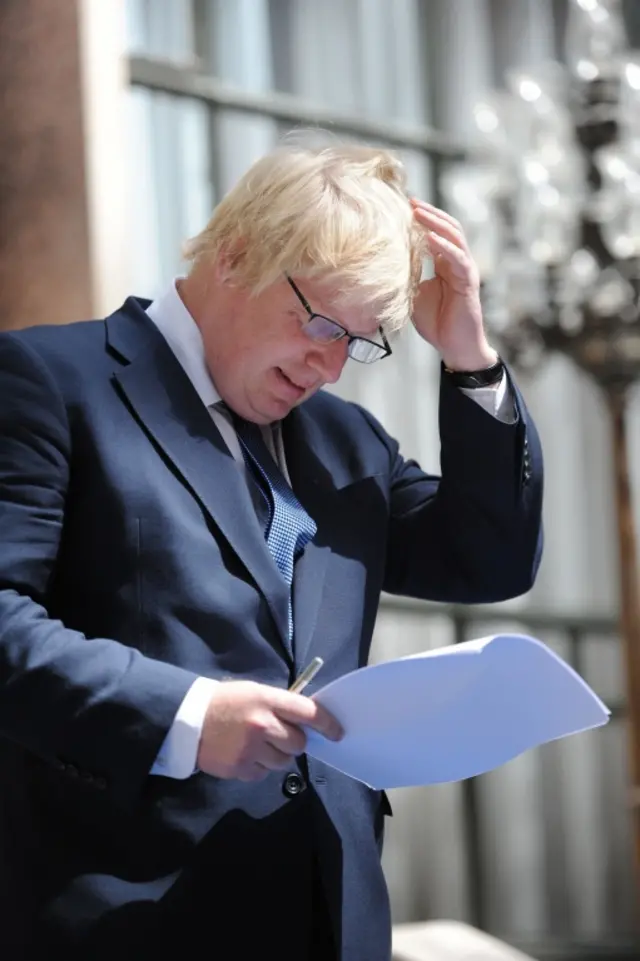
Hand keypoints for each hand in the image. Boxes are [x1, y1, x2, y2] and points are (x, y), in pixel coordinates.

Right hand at [196, 680, 342, 781]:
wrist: (186, 720)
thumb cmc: (224, 701)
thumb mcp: (253, 692)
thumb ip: (279, 704)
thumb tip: (306, 720)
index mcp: (267, 700)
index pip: (307, 712)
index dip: (327, 723)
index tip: (337, 732)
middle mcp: (262, 725)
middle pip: (298, 742)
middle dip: (294, 740)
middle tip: (280, 735)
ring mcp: (250, 749)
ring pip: (283, 762)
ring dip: (277, 755)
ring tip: (259, 745)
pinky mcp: (239, 769)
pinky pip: (263, 774)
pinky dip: (258, 767)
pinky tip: (245, 754)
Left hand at [410, 198, 497, 371]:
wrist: (454, 347)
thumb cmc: (436, 323)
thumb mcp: (414, 295)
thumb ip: (407, 277)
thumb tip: (386, 265)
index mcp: (445, 263)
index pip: (436, 232)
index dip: (422, 219)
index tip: (402, 205)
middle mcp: (457, 262)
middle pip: (447, 227)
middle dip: (429, 213)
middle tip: (410, 200)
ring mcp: (465, 270)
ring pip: (454, 237)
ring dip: (436, 223)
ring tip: (418, 212)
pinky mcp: (469, 283)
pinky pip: (459, 259)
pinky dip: (445, 248)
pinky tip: (430, 239)